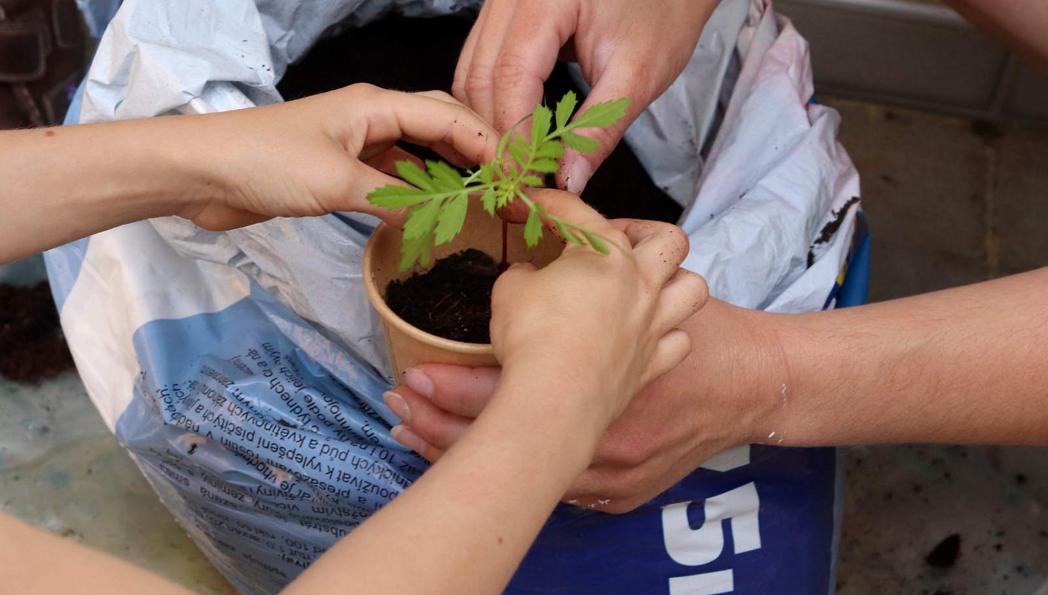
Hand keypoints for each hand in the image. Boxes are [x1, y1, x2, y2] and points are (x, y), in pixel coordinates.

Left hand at [180, 85, 497, 229]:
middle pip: (440, 124)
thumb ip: (394, 199)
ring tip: (480, 197)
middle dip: (476, 149)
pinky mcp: (338, 169)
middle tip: (507, 184)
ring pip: (417, 151)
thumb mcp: (337, 182)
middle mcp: (372, 117)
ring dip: (448, 171)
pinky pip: (392, 175)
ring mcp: (355, 142)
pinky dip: (416, 190)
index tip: (518, 175)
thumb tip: (439, 216)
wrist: (200, 173)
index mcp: (376, 105)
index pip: (450, 117)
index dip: (489, 143)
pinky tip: (431, 210)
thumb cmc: (266, 163)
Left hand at [388, 298, 784, 512]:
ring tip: (416, 438)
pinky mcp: (620, 492)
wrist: (750, 380)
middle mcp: (599, 432)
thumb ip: (570, 285)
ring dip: (469, 458)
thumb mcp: (628, 287)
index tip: (407, 377)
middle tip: (397, 409)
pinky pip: (554, 490)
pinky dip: (518, 476)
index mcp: (595, 374)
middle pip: (504, 443)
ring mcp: (609, 471)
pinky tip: (482, 469)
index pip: (504, 390)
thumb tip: (516, 269)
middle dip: (441, 429)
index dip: (450, 387)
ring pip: (521, 475)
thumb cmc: (691, 327)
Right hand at [453, 0, 717, 192]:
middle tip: (521, 182)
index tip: (525, 180)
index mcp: (545, 0)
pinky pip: (480, 63)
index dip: (513, 134)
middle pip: (480, 76)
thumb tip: (567, 182)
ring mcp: (501, 3)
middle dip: (496, 134)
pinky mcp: (503, 15)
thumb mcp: (638, 75)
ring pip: (471, 73)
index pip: (511, 76)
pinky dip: (491, 103)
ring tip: (518, 164)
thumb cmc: (663, 12)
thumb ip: (598, 130)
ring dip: (488, 123)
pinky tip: (514, 133)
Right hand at [489, 196, 707, 431]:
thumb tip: (528, 275)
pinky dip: (668, 335)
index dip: (551, 203)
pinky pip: (679, 342)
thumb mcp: (510, 290)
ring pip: (693, 288)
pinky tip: (648, 335)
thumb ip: (524, 275)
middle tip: (618, 241)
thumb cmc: (533, 336)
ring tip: (650, 285)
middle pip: (669, 239)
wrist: (556, 398)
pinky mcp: (653, 363)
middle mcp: (641, 283)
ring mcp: (653, 323)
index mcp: (605, 254)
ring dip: (676, 281)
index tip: (533, 202)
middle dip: (646, 232)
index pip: (579, 214)